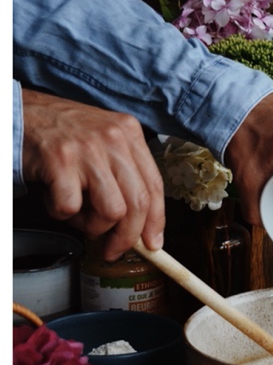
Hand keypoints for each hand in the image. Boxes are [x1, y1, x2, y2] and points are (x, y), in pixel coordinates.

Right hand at [20, 89, 165, 260]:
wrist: (24, 114)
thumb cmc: (63, 134)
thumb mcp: (103, 142)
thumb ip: (122, 173)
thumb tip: (139, 221)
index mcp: (129, 133)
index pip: (154, 184)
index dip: (156, 220)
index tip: (152, 242)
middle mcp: (114, 138)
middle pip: (137, 202)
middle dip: (126, 237)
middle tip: (112, 250)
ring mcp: (88, 149)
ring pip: (111, 210)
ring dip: (91, 225)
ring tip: (75, 212)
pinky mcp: (61, 161)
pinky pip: (70, 207)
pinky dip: (59, 212)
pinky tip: (53, 197)